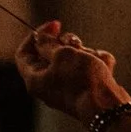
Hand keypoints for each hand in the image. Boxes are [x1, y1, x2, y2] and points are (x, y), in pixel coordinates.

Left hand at [12, 21, 126, 119]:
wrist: (107, 106)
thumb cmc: (81, 80)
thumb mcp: (62, 54)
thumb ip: (48, 43)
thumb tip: (40, 38)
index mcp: (34, 79)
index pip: (24, 53)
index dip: (37, 36)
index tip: (55, 25)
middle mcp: (48, 84)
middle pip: (51, 53)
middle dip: (67, 44)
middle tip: (76, 45)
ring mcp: (67, 86)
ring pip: (73, 58)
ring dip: (86, 53)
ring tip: (95, 60)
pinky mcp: (85, 87)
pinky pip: (88, 67)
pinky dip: (97, 63)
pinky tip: (105, 67)